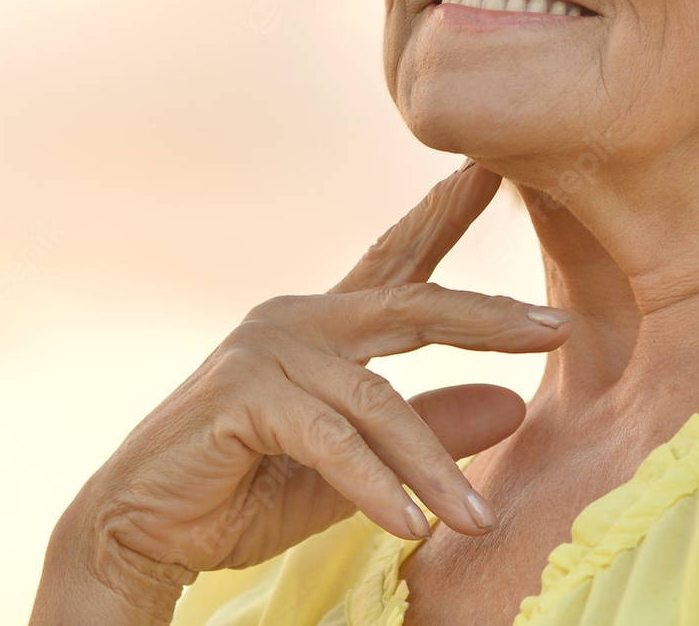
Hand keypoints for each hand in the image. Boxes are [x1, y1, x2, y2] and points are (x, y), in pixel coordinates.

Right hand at [31, 160, 571, 616]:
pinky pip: (334, 442)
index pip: (397, 262)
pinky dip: (377, 487)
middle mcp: (296, 320)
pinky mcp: (246, 396)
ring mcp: (268, 351)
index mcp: (322, 327)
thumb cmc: (244, 490)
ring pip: (380, 402)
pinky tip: (411, 526)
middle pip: (412, 307)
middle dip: (486, 316)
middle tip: (555, 325)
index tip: (491, 169)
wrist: (143, 528)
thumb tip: (515, 406)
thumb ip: (427, 432)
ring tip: (480, 522)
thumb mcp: (357, 467)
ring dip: (433, 469)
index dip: (444, 214)